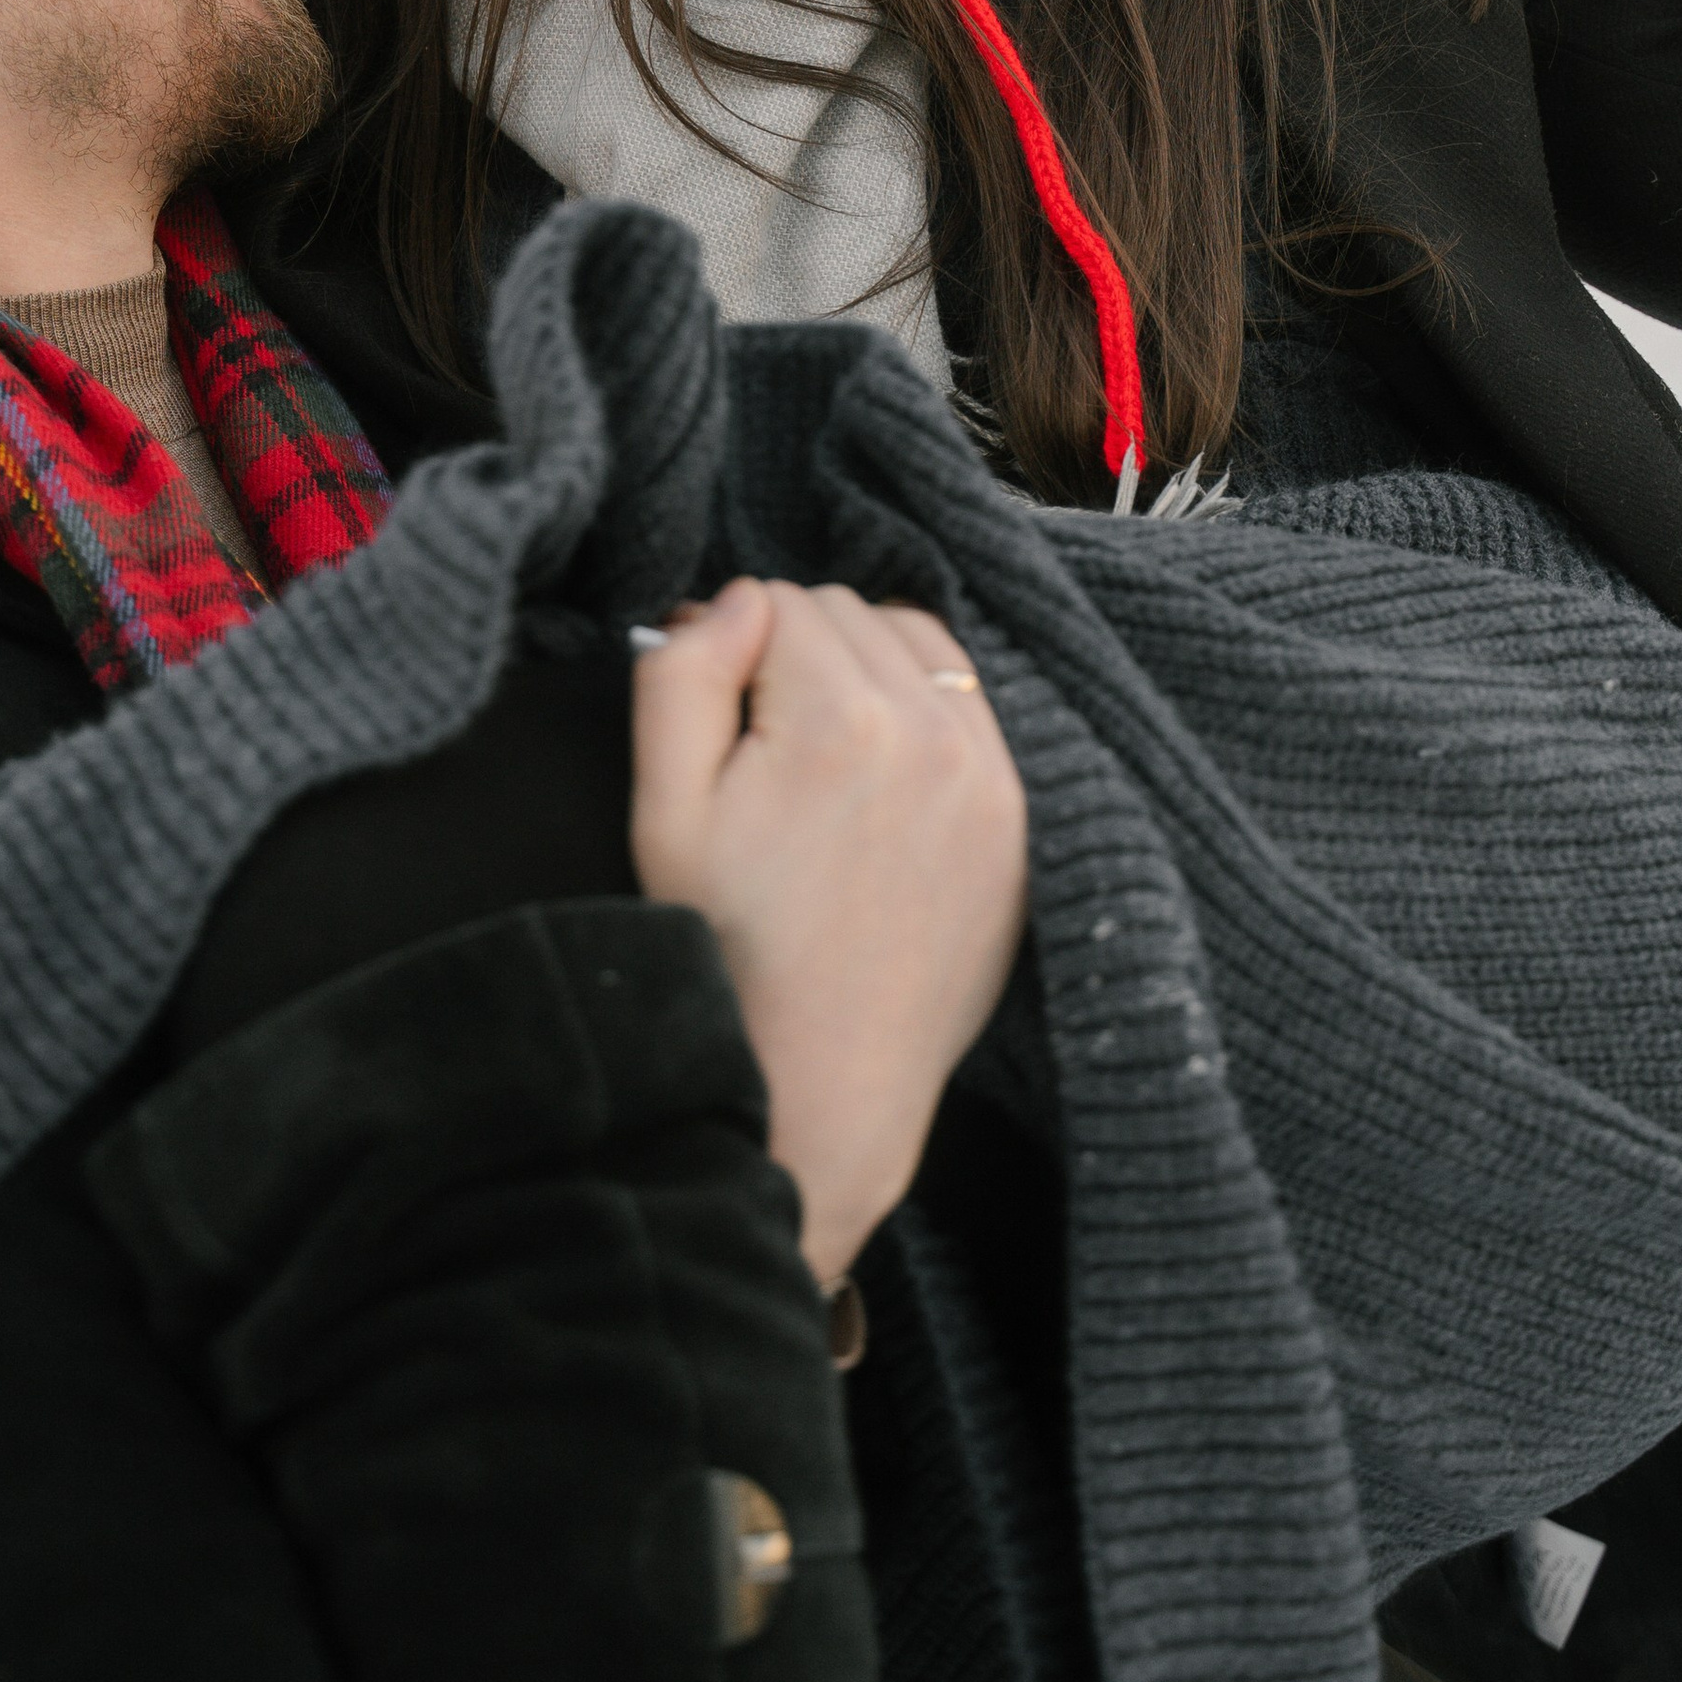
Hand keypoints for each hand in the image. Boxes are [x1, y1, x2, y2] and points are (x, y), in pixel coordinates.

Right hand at [629, 580, 1029, 1281]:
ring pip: (914, 640)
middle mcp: (931, 732)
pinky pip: (970, 700)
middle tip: (758, 747)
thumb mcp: (663, 812)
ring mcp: (989, 775)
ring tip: (818, 755)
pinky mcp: (1018, 817)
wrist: (824, 1082)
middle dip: (793, 653)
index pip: (774, 599)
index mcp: (839, 723)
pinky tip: (879, 773)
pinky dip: (922, 708)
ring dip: (862, 668)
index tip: (714, 722)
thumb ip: (682, 678)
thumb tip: (735, 599)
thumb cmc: (727, 951)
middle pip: (846, 611)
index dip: (725, 648)